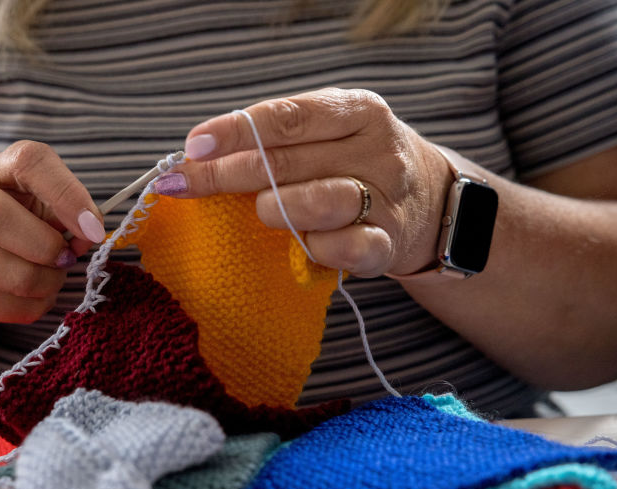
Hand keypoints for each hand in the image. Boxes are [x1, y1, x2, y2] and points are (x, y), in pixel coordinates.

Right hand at [0, 140, 105, 326]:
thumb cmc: (21, 222)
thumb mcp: (44, 203)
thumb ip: (70, 211)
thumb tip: (91, 232)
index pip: (29, 162)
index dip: (66, 194)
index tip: (93, 226)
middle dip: (46, 245)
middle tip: (67, 255)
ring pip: (14, 275)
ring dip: (50, 280)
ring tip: (52, 272)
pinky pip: (19, 307)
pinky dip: (40, 302)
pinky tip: (33, 290)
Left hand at [157, 88, 453, 277]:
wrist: (429, 202)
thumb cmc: (354, 163)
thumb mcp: (328, 135)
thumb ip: (276, 140)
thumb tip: (198, 156)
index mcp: (358, 111)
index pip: (288, 117)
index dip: (236, 131)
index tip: (193, 146)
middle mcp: (376, 149)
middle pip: (289, 161)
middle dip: (227, 174)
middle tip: (186, 183)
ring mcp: (386, 198)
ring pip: (321, 202)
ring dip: (276, 208)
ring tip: (262, 211)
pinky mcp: (388, 242)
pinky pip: (345, 249)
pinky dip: (315, 248)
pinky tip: (302, 245)